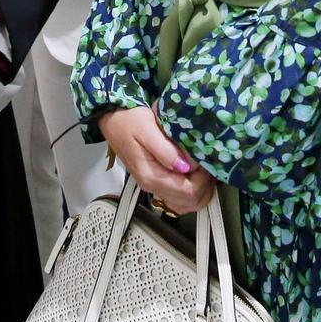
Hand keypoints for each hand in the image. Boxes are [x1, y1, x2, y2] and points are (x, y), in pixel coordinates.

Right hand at [96, 107, 215, 213]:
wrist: (112, 117)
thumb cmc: (129, 120)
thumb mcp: (148, 130)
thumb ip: (166, 151)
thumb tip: (186, 167)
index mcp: (151, 176)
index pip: (187, 193)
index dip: (203, 180)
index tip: (206, 161)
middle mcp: (152, 186)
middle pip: (189, 202)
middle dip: (205, 186)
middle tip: (208, 165)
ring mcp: (154, 185)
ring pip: (185, 204)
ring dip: (200, 190)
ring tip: (203, 170)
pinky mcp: (156, 180)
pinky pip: (178, 197)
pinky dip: (191, 190)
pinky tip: (195, 175)